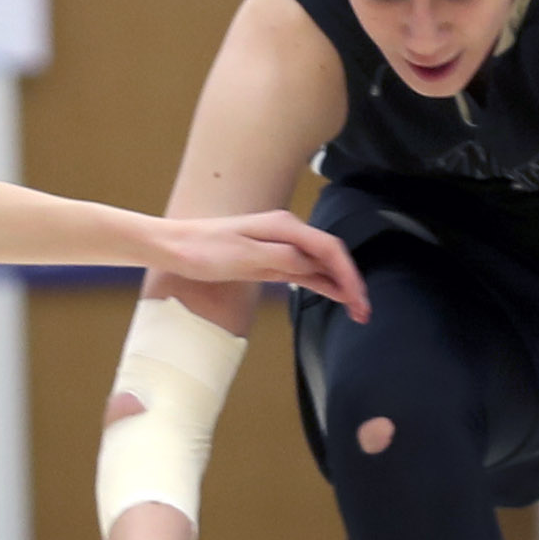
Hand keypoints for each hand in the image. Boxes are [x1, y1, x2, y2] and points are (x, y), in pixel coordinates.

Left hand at [160, 211, 369, 319]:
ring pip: (320, 265)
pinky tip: (334, 296)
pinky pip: (304, 272)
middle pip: (330, 256)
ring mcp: (279, 246)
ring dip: (339, 287)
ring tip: (356, 311)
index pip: (329, 249)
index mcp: (284, 227)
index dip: (348, 274)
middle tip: (363, 312)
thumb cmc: (203, 250)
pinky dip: (321, 284)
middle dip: (350, 283)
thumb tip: (311, 264)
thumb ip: (281, 258)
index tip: (358, 299)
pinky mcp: (270, 261)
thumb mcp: (243, 257)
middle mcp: (287, 233)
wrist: (175, 248)